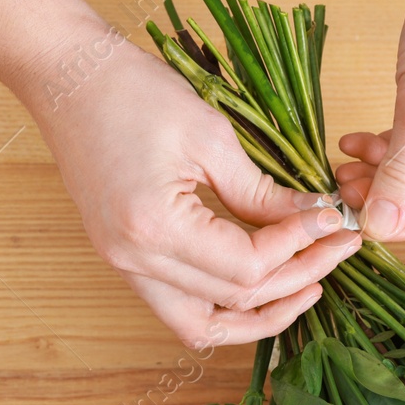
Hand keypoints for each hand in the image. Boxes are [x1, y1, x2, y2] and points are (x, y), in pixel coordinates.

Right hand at [31, 35, 360, 347]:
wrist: (68, 79)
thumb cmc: (132, 92)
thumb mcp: (210, 136)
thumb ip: (261, 192)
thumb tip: (313, 220)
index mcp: (154, 228)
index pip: (246, 267)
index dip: (299, 247)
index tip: (332, 219)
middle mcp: (135, 261)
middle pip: (231, 303)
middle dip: (295, 278)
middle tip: (336, 247)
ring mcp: (125, 266)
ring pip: (202, 326)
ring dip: (258, 315)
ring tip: (305, 287)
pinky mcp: (126, 259)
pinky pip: (181, 306)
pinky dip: (224, 304)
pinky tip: (261, 281)